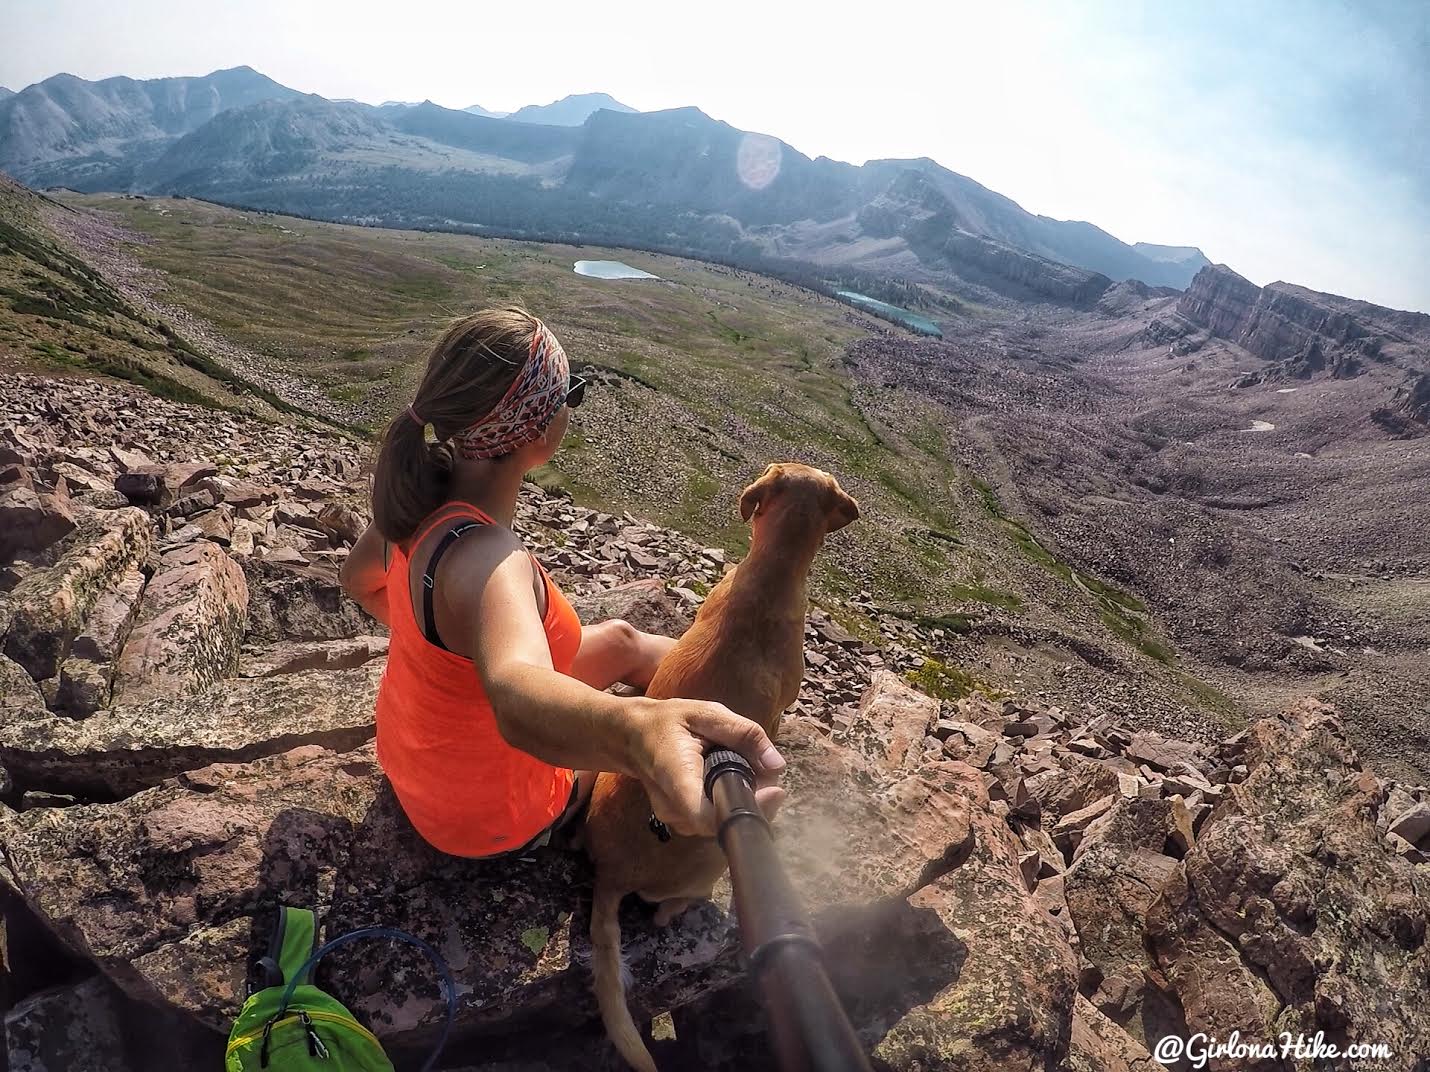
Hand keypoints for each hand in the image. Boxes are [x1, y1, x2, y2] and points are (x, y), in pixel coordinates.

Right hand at [630, 697, 786, 837]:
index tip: (773, 791)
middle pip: (725, 823)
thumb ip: (743, 734)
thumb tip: (777, 765)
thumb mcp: (707, 713)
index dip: (745, 811)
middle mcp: (674, 807)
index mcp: (676, 776)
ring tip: (746, 768)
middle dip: (755, 801)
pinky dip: (731, 802)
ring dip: (744, 801)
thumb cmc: (668, 721)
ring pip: (723, 824)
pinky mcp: (683, 822)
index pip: (709, 816)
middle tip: (765, 769)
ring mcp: (676, 819)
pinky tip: (732, 778)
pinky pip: (716, 820)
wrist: (633, 736)